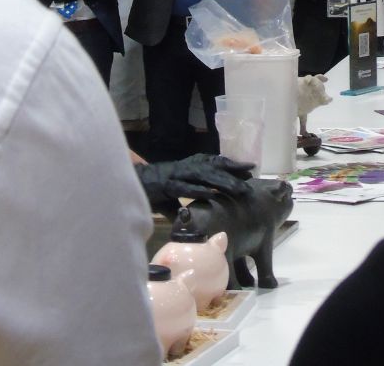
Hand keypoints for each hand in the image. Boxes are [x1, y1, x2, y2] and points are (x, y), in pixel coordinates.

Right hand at [135, 154, 253, 211]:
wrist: (132, 184)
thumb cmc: (155, 191)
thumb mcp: (176, 198)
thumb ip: (186, 207)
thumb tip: (196, 220)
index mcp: (191, 166)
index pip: (217, 164)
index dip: (234, 166)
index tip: (251, 169)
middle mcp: (188, 168)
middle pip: (215, 169)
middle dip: (234, 173)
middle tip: (251, 180)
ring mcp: (178, 176)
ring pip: (205, 177)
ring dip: (223, 183)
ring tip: (239, 189)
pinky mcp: (167, 186)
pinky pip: (186, 188)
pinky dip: (198, 191)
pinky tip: (211, 195)